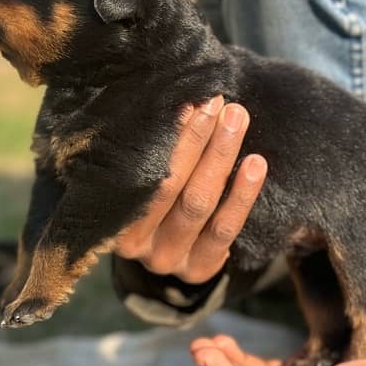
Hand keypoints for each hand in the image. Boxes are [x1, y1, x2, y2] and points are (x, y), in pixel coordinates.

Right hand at [115, 96, 266, 283]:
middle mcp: (133, 242)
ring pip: (198, 203)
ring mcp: (166, 258)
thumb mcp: (136, 178)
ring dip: (220, 156)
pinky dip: (242, 194)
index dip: (166, 135)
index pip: (137, 171)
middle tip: (216, 101)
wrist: (164, 250)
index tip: (187, 100)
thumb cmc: (149, 198)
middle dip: (196, 138)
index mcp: (108, 214)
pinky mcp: (198, 269)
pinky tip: (256, 163)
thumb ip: (144, 150)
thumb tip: (173, 97)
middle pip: (168, 184)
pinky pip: (225, 230)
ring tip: (237, 119)